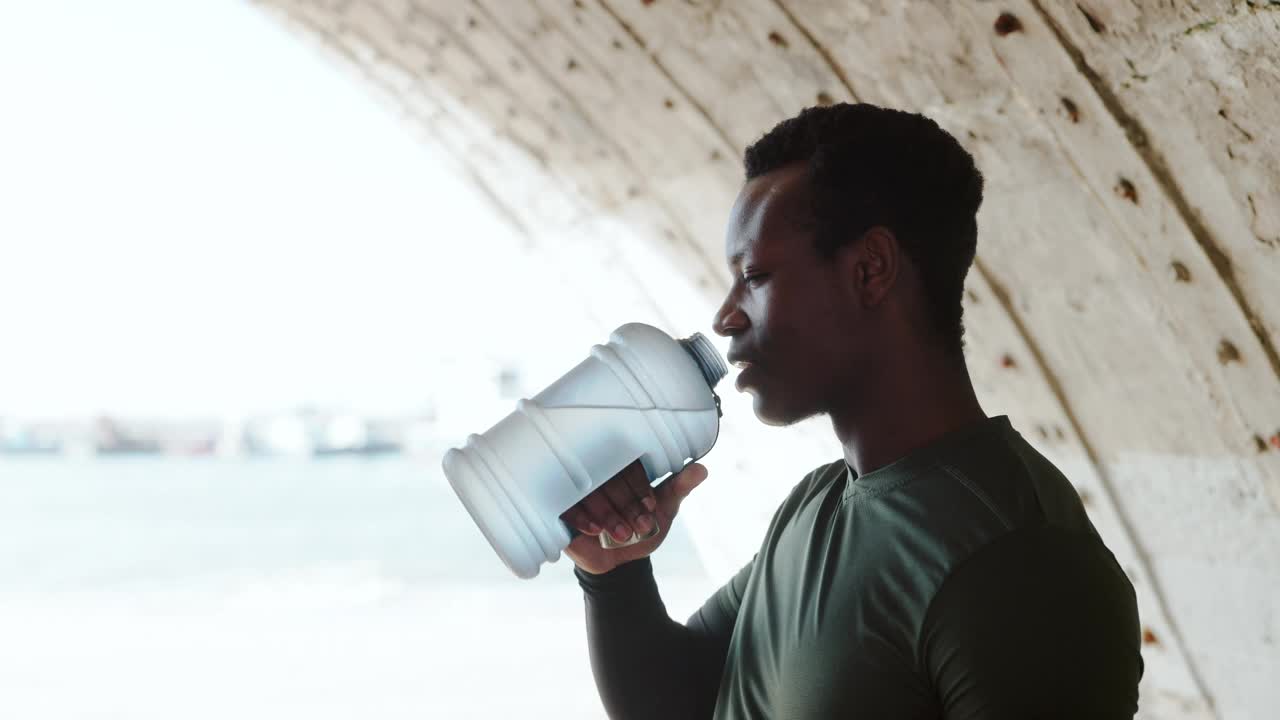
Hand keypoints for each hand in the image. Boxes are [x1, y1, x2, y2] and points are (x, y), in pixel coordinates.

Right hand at [560, 459, 708, 575]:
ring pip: (588, 491)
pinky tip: (595, 530)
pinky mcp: (561, 507)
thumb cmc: (640, 526)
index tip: (652, 506)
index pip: (628, 463)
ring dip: (608, 513)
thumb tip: (701, 469)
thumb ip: (679, 487)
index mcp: (620, 463)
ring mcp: (576, 488)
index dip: (640, 485)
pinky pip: (566, 506)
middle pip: (607, 476)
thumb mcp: (663, 508)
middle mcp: (596, 470)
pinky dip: (582, 517)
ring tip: (624, 534)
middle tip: (642, 526)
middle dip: (627, 503)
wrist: (618, 561)